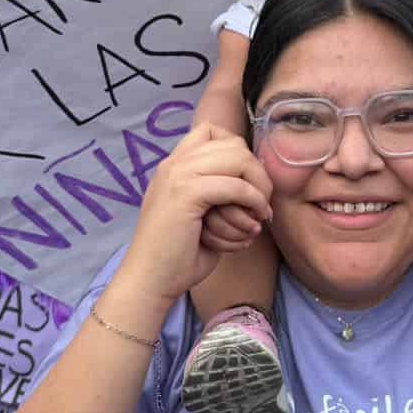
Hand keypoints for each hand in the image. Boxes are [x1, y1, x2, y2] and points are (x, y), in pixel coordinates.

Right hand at [119, 123, 272, 306]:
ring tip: (260, 215)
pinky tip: (254, 222)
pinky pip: (235, 185)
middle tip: (262, 204)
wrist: (150, 280)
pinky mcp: (186, 193)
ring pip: (238, 159)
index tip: (248, 184)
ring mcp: (178, 175)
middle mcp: (174, 164)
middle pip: (233, 144)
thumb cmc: (178, 255)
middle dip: (257, 172)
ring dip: (258, 187)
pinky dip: (252, 201)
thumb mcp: (200, 215)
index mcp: (173, 165)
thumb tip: (257, 183)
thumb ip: (218, 191)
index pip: (213, 131)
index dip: (239, 152)